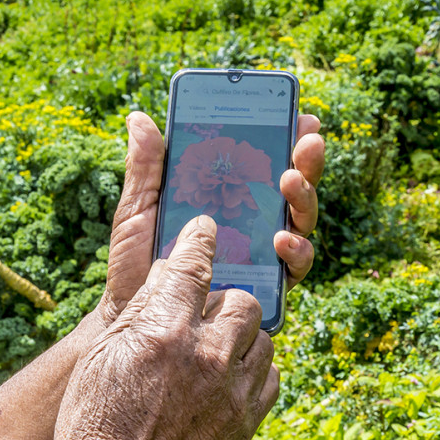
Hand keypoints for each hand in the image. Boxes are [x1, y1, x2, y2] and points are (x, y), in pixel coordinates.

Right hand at [24, 216, 277, 439]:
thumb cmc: (92, 427)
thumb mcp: (102, 358)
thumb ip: (142, 310)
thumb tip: (172, 272)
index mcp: (161, 331)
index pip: (195, 265)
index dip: (202, 241)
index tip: (207, 230)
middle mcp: (204, 354)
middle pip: (239, 300)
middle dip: (223, 302)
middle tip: (204, 317)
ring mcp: (231, 390)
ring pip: (262, 336)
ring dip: (241, 337)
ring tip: (216, 352)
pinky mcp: (247, 422)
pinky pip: (271, 375)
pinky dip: (254, 369)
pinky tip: (230, 378)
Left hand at [97, 111, 324, 324]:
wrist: (134, 320)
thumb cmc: (137, 265)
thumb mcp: (138, 211)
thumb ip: (146, 169)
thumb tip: (140, 118)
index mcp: (227, 199)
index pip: (262, 164)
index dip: (286, 139)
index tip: (299, 118)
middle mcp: (251, 224)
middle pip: (290, 188)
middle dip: (305, 162)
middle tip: (305, 144)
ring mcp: (262, 256)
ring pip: (299, 222)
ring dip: (303, 199)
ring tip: (290, 182)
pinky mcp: (265, 288)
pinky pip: (292, 268)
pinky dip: (295, 250)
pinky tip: (282, 238)